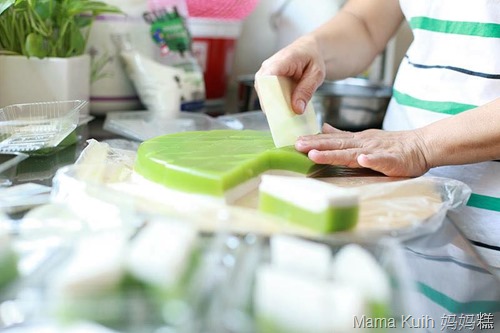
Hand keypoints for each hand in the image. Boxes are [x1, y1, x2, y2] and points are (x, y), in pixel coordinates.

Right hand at [255, 35, 325, 113]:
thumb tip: (297, 109)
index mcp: (282, 60)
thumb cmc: (312, 58)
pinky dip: (274, 102)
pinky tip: (285, 108)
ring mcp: (265, 73)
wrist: (309, 50)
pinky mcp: (266, 81)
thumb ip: (307, 90)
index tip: (278, 110)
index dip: (270, 95)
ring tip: (286, 114)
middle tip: (285, 117)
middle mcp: (268, 66)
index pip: (267, 78)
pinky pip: (266, 94)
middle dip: (272, 104)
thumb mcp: (316, 74)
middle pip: (263, 89)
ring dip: (273, 105)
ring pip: (263, 93)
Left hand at [295, 124, 430, 176]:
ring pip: (352, 153)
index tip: (296, 142)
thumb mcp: (364, 137)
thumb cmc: (391, 145)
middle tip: (298, 146)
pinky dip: (372, 160)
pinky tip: (362, 161)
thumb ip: (344, 135)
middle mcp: (363, 144)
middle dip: (316, 145)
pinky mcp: (392, 161)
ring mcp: (377, 152)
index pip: (332, 140)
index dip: (314, 141)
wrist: (421, 145)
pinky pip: (381, 161)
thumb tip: (324, 128)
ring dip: (334, 154)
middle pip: (337, 145)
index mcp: (357, 140)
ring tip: (316, 155)